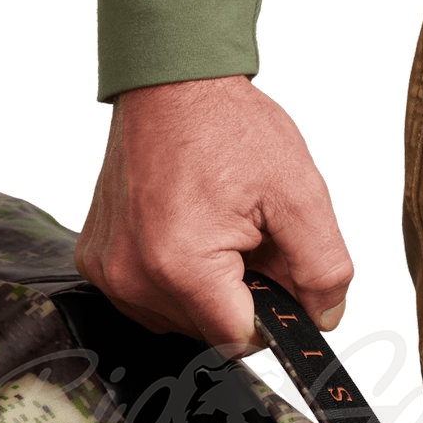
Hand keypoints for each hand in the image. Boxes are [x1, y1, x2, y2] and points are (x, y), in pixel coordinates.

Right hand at [76, 75, 352, 357]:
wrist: (170, 81)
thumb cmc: (224, 124)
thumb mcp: (299, 194)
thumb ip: (323, 269)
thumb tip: (324, 317)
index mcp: (182, 266)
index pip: (241, 341)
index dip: (271, 314)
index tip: (275, 274)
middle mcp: (135, 276)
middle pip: (209, 331)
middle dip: (240, 295)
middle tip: (247, 237)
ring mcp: (110, 271)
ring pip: (180, 321)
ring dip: (208, 289)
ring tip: (215, 230)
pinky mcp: (98, 262)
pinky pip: (150, 299)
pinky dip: (176, 278)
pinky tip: (186, 233)